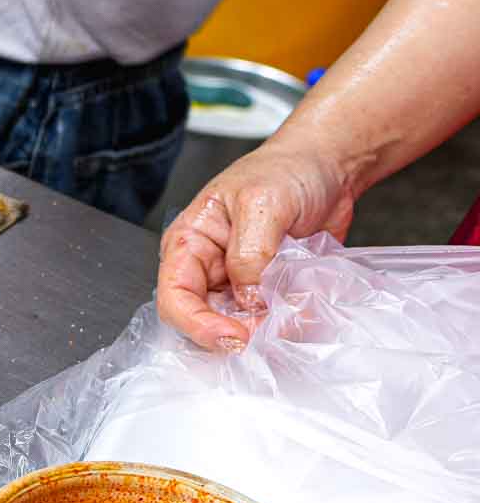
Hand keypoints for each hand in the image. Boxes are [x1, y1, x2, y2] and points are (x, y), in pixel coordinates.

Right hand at [156, 145, 359, 350]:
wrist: (329, 166)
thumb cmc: (286, 170)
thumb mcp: (263, 203)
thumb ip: (251, 254)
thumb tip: (249, 299)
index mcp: (190, 243)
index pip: (174, 297)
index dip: (198, 324)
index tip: (235, 336)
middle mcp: (209, 269)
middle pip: (203, 319)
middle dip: (235, 331)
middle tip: (268, 331)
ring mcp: (240, 283)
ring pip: (239, 324)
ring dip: (265, 329)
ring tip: (293, 315)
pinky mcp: (270, 291)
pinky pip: (272, 319)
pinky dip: (289, 321)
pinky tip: (305, 308)